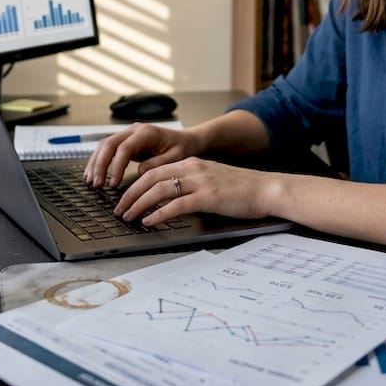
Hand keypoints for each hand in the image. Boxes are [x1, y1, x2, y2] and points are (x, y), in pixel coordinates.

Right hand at [83, 123, 201, 188]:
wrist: (186, 140)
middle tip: (96, 184)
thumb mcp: (176, 157)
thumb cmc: (182, 148)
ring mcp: (128, 134)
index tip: (113, 183)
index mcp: (147, 132)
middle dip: (100, 165)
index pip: (124, 147)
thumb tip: (141, 172)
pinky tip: (94, 174)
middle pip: (109, 144)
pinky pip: (107, 149)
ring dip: (95, 163)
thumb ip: (158, 163)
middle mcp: (135, 130)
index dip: (116, 166)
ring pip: (104, 145)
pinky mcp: (126, 141)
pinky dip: (99, 161)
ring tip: (91, 181)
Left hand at [113, 158, 279, 226]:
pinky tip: (149, 221)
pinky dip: (158, 213)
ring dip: (138, 204)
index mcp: (191, 163)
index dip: (135, 184)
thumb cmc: (241, 189)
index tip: (124, 197)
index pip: (154, 171)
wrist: (266, 189)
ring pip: (159, 190)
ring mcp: (200, 181)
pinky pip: (176, 205)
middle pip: (150, 178)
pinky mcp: (207, 197)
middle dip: (130, 194)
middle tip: (119, 208)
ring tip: (128, 216)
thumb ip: (191, 184)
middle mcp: (193, 168)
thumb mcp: (211, 180)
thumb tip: (169, 198)